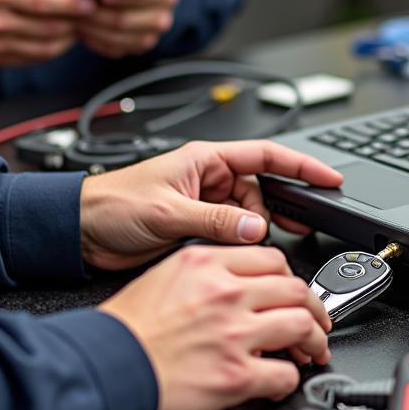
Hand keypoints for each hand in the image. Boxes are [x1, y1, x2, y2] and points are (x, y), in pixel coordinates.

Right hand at [0, 0, 95, 67]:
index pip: (41, 1)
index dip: (69, 3)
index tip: (89, 2)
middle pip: (48, 26)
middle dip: (75, 21)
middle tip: (91, 15)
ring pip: (44, 46)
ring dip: (68, 38)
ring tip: (79, 27)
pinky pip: (32, 58)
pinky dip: (52, 50)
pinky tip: (61, 40)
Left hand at [77, 0, 181, 58]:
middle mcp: (162, 20)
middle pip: (128, 20)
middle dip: (102, 14)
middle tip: (79, 7)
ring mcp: (149, 37)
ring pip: (118, 38)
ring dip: (95, 28)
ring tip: (75, 17)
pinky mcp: (135, 48)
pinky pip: (114, 50)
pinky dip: (96, 41)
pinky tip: (81, 31)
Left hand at [80, 140, 343, 270]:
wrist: (79, 231)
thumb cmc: (111, 206)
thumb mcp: (168, 212)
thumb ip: (216, 219)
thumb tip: (255, 227)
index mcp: (205, 160)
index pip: (265, 156)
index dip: (301, 165)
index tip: (329, 178)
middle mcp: (208, 178)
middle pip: (262, 189)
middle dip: (280, 207)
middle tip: (301, 224)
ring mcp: (204, 203)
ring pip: (250, 214)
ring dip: (258, 229)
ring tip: (259, 245)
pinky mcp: (197, 226)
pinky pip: (234, 232)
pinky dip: (242, 242)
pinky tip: (243, 253)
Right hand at [99, 244, 331, 409]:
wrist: (102, 367)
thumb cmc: (124, 329)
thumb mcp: (163, 276)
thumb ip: (205, 273)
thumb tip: (237, 283)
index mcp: (207, 265)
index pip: (272, 259)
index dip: (291, 277)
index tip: (294, 290)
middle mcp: (226, 294)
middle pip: (295, 289)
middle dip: (314, 309)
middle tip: (316, 323)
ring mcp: (234, 334)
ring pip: (300, 327)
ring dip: (313, 342)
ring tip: (312, 351)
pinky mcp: (235, 376)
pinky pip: (284, 375)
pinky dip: (290, 380)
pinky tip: (282, 380)